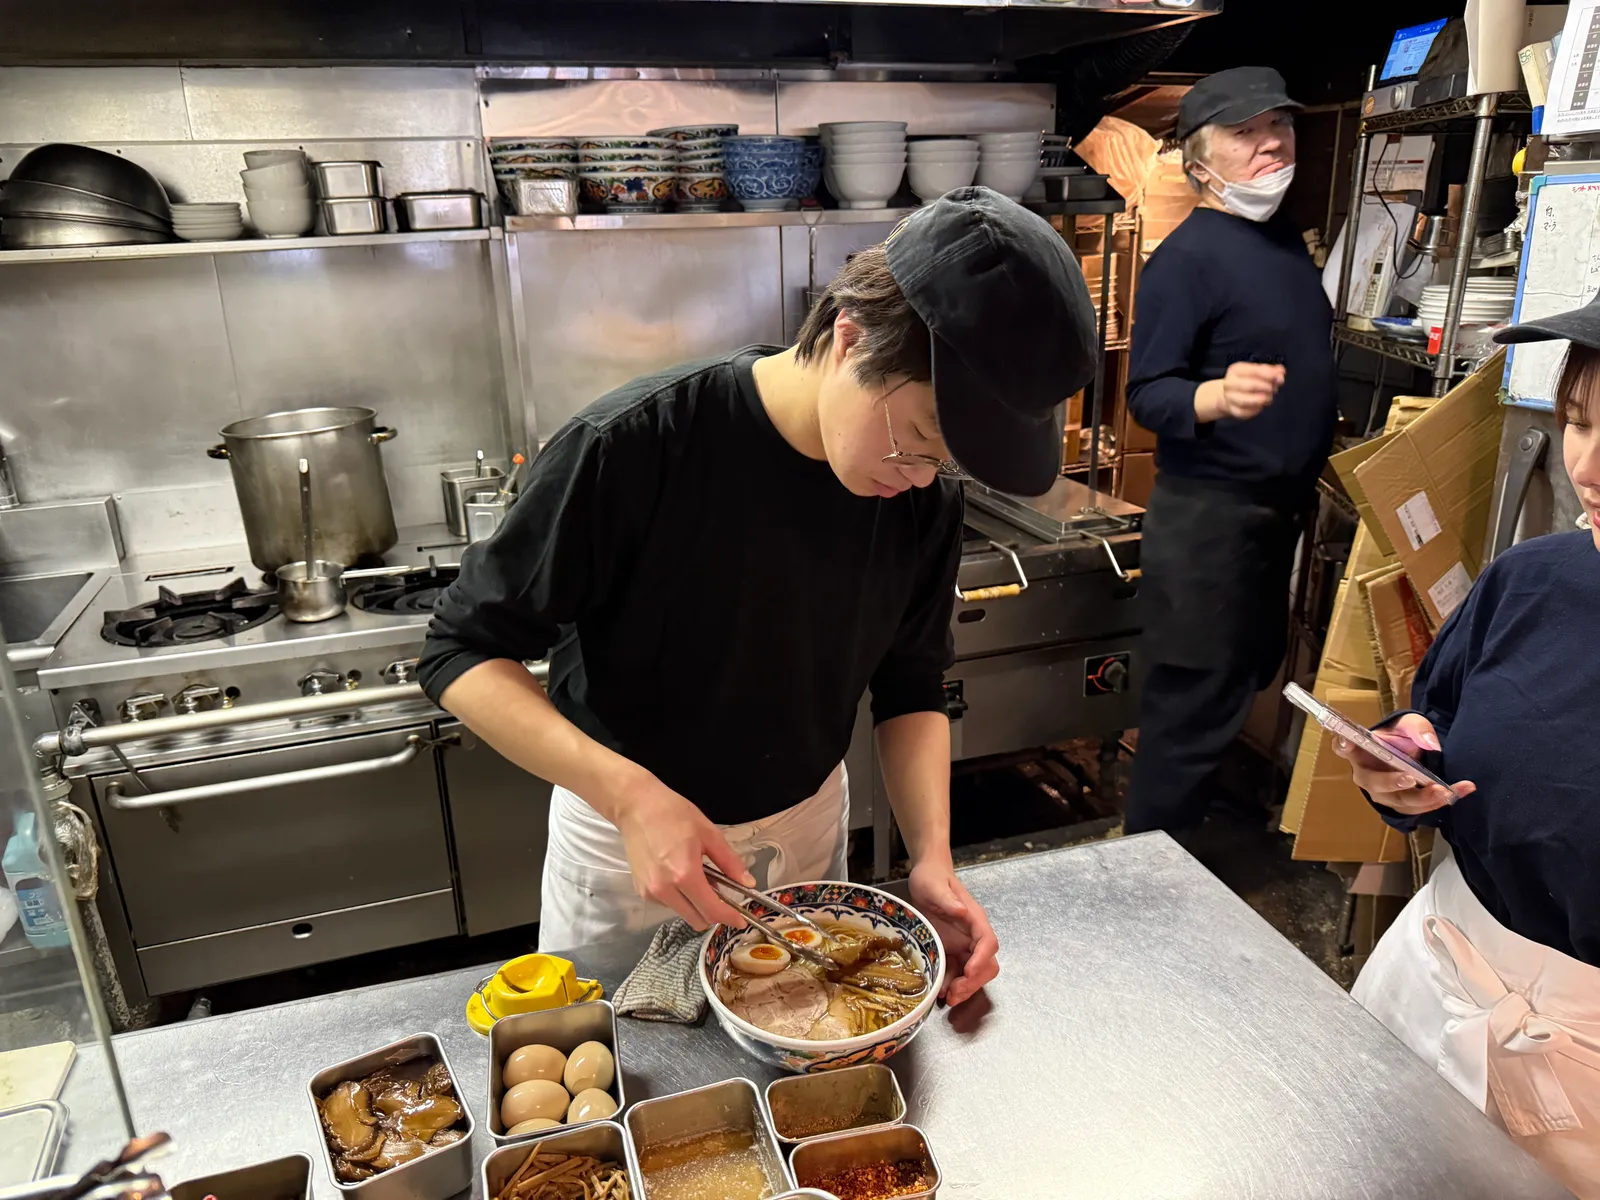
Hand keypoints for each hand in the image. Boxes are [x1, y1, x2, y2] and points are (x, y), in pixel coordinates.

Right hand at [609, 773, 752, 930]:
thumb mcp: (709, 834)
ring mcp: (650, 892)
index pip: (712, 910)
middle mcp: (665, 890)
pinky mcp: (641, 890)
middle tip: (721, 894)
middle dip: (713, 913)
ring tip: (696, 877)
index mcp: (684, 874)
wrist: (637, 807)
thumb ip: (730, 862)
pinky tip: (677, 874)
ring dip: (695, 905)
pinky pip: (667, 904)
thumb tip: (749, 883)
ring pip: (683, 913)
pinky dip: (679, 897)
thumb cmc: (674, 814)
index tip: (741, 921)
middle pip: (697, 919)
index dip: (729, 918)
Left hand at [908, 859, 997, 1006]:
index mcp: (974, 919)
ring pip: (974, 974)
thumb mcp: (933, 886)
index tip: (968, 971)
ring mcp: (963, 945)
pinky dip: (952, 985)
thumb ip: (947, 899)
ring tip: (946, 998)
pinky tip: (940, 991)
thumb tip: (963, 911)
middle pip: (986, 964)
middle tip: (954, 993)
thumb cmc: (931, 879)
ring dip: (964, 988)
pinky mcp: (952, 951)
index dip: (981, 959)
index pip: (988, 943)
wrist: (925, 878)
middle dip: (973, 981)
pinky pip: (958, 973)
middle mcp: (973, 935)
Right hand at [1195, 362, 1285, 421]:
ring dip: (1262, 399)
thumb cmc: (1247, 380)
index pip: (1254, 371)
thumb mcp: (1258, 371)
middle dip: (1266, 387)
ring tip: (1269, 397)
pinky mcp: (1233, 410)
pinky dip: (1256, 409)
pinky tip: (1261, 405)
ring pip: (1246, 400)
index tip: (1281, 378)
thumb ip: (1271, 371)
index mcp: (1236, 370)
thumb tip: (1281, 372)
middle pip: (1250, 385)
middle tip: (1274, 389)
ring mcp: (1229, 398)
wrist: (1230, 394)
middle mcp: (1229, 383)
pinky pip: (1246, 412)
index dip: (1269, 374)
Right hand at [1332, 713, 1474, 815]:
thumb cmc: (1400, 738)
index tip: (1348, 742)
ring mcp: (1383, 794)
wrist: (1410, 755)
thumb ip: (1417, 728)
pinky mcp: (1401, 805)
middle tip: (1411, 779)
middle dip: (1392, 783)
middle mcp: (1367, 775)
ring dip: (1422, 798)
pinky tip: (1462, 790)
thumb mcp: (1409, 725)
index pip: (1343, 747)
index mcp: (1361, 751)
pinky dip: (1441, 801)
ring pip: (1399, 801)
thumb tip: (1429, 744)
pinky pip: (1418, 808)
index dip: (1343, 745)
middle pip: (1374, 783)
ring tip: (1445, 791)